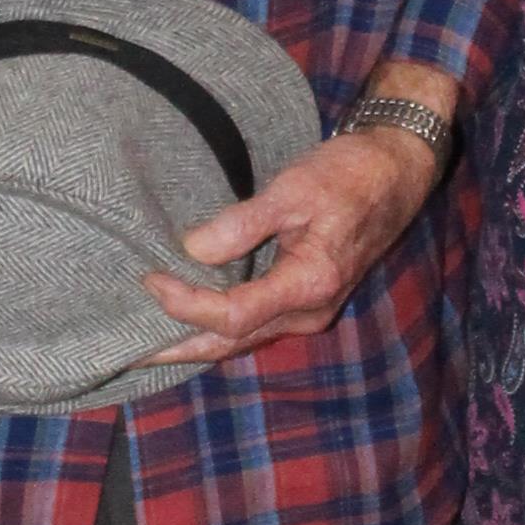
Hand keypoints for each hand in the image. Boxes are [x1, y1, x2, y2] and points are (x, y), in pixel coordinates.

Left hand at [141, 114, 445, 359]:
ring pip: (241, 338)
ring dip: (195, 341)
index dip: (185, 303)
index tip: (150, 278)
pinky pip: (253, 324)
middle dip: (179, 348)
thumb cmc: (350, 175)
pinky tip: (189, 321)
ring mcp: (308, 309)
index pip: (232, 315)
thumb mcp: (295, 190)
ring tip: (148, 343)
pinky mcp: (303, 299)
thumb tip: (192, 250)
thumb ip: (244, 224)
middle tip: (128, 352)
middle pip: (231, 342)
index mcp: (308, 284)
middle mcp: (308, 310)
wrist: (396, 172)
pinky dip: (217, 327)